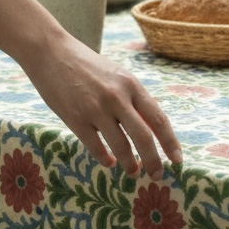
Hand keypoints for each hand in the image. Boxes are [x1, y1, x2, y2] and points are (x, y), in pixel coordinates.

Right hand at [26, 33, 182, 178]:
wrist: (51, 52)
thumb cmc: (87, 65)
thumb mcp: (117, 75)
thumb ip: (133, 99)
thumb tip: (150, 129)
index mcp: (131, 84)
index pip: (158, 118)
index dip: (170, 142)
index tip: (177, 160)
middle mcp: (116, 97)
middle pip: (143, 137)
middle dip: (153, 161)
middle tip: (157, 175)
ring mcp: (95, 109)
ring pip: (120, 146)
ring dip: (129, 164)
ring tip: (132, 171)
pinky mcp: (75, 118)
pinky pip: (96, 147)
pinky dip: (105, 159)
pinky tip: (108, 162)